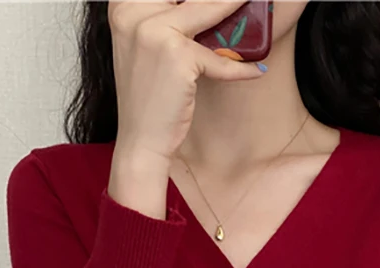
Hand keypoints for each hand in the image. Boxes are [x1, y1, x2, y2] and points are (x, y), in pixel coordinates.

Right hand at [109, 0, 266, 165]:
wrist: (141, 142)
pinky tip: (256, 70)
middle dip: (222, 0)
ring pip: (208, 8)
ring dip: (236, 5)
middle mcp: (132, 11)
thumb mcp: (148, 49)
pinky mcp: (176, 55)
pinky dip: (240, 68)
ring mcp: (153, 31)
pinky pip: (219, 57)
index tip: (221, 1)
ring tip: (256, 5)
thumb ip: (166, 19)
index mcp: (123, 5)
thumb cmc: (148, 99)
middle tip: (243, 0)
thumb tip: (211, 6)